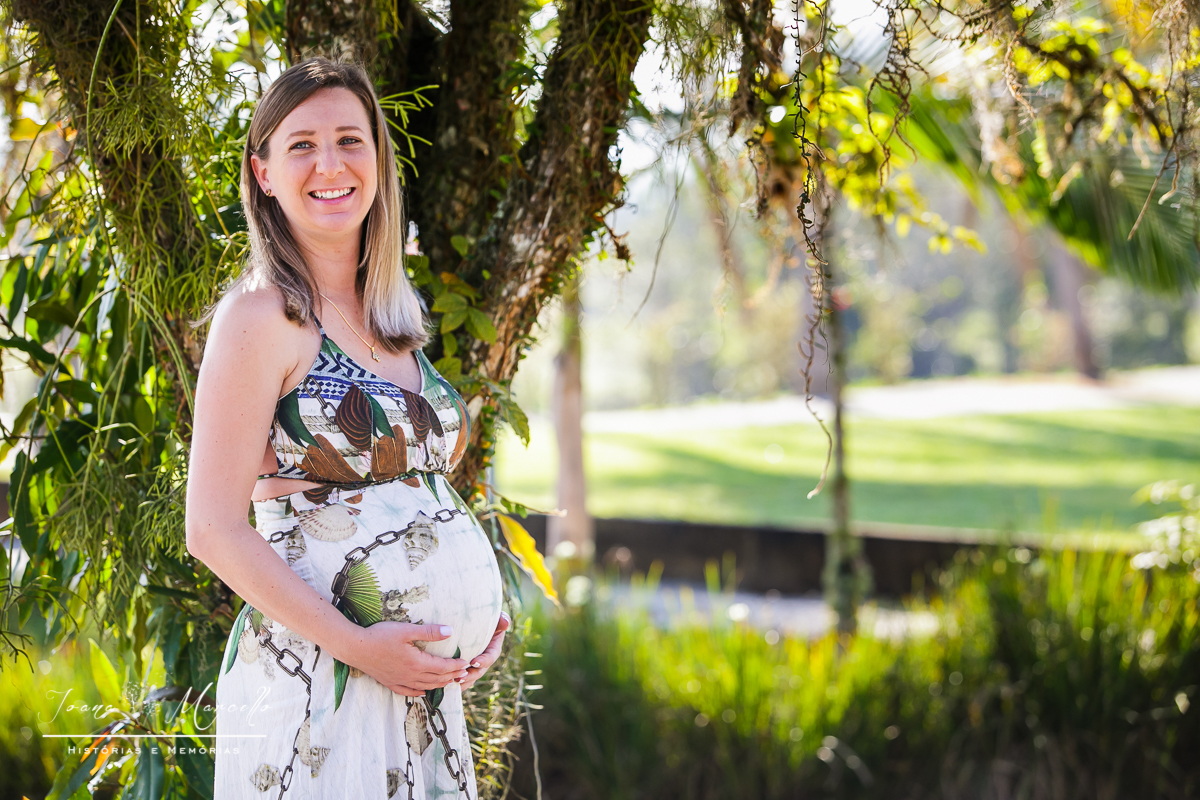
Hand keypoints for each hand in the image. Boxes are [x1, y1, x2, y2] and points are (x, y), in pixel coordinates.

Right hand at [343, 622, 469, 696]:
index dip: (456, 665)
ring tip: (450, 681)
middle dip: (452, 676)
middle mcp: (410, 675)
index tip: (466, 663)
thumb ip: (429, 631)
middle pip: (436, 679)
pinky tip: (423, 690)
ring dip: (440, 684)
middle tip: (463, 673)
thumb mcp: (406, 630)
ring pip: (425, 686)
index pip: (442, 667)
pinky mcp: (389, 683)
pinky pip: (408, 691)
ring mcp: (399, 681)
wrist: (355, 648)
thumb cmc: (380, 635)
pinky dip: (419, 691)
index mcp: (416, 662)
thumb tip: (450, 631)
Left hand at [459, 612, 510, 690]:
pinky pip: (461, 676)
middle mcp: (484, 659)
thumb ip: (501, 619)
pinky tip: (446, 684)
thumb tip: (505, 622)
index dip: (484, 661)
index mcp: (493, 648)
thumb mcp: (494, 617)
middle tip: (460, 677)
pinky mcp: (464, 666)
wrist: (472, 620)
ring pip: (470, 677)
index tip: (474, 662)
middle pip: (480, 671)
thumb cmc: (484, 617)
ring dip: (463, 681)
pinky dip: (455, 682)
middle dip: (471, 675)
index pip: (491, 657)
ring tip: (453, 682)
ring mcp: (474, 664)